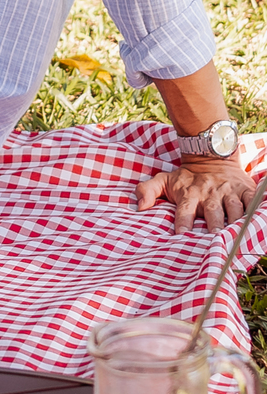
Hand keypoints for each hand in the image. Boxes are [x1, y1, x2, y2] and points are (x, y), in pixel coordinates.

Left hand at [136, 158, 257, 232]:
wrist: (210, 155)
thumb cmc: (186, 177)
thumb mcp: (163, 180)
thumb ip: (147, 191)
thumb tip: (139, 207)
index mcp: (189, 194)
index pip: (185, 210)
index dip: (183, 222)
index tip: (181, 236)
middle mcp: (209, 194)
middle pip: (212, 211)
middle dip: (213, 225)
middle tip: (214, 238)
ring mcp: (228, 191)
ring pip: (234, 208)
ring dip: (235, 221)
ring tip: (236, 235)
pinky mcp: (244, 189)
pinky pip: (252, 200)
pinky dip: (255, 208)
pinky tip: (255, 219)